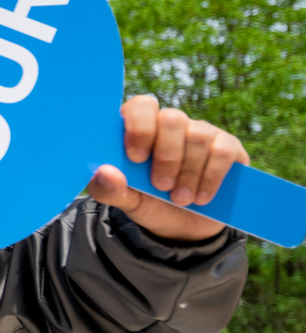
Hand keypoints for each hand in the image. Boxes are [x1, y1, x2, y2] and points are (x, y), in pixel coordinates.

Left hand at [86, 94, 247, 241]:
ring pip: (198, 137)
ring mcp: (202, 132)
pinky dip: (210, 177)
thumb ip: (108, 189)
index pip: (141, 106)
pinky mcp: (228, 147)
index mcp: (141, 128)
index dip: (140, 127)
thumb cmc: (149, 203)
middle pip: (172, 119)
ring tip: (180, 199)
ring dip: (188, 173)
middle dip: (167, 156)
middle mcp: (172, 123)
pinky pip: (222, 152)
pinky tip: (201, 198)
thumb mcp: (126, 201)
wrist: (183, 227)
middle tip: (161, 187)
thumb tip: (104, 172)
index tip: (136, 158)